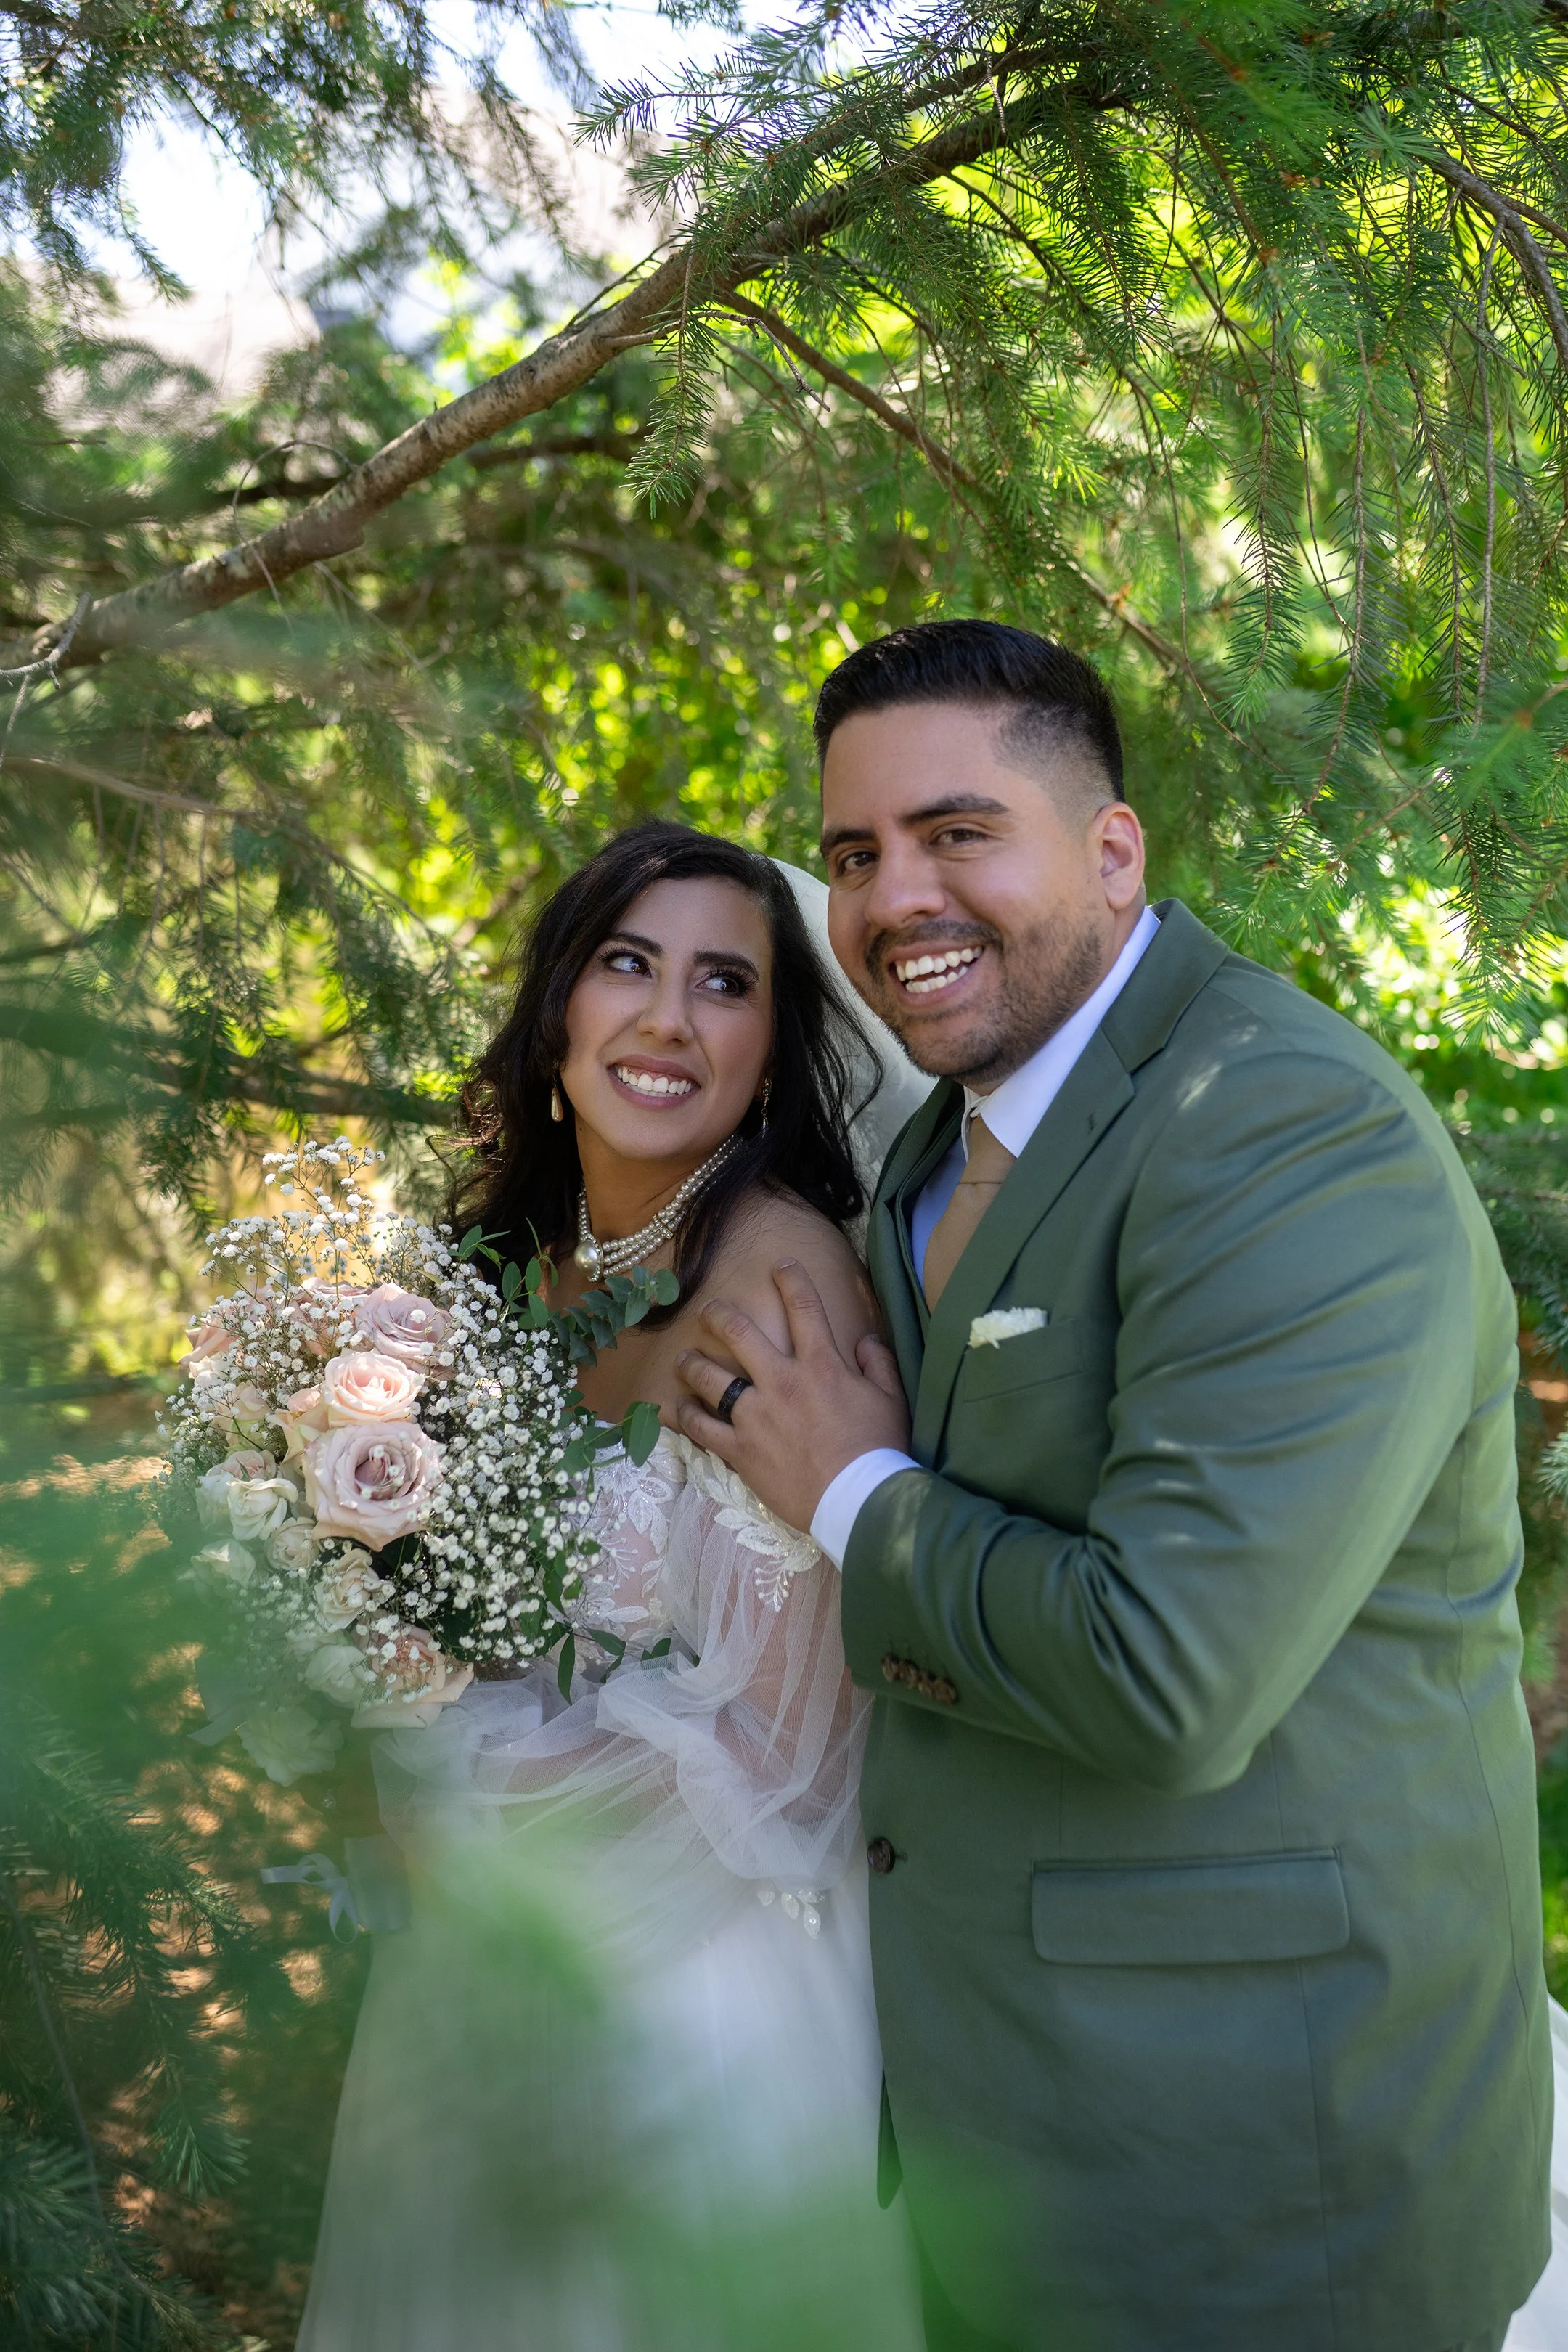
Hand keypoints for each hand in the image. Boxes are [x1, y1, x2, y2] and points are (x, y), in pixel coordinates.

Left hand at [674, 1260, 909, 1533]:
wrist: (856, 1499)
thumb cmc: (878, 1449)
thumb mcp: (891, 1399)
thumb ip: (878, 1363)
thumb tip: (865, 1339)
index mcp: (821, 1365)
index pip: (803, 1308)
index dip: (791, 1279)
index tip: (780, 1265)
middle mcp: (782, 1381)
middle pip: (739, 1333)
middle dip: (719, 1315)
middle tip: (708, 1310)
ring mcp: (755, 1415)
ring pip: (709, 1377)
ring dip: (692, 1363)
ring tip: (683, 1358)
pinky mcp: (740, 1449)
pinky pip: (701, 1427)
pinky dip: (685, 1415)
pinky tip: (678, 1407)